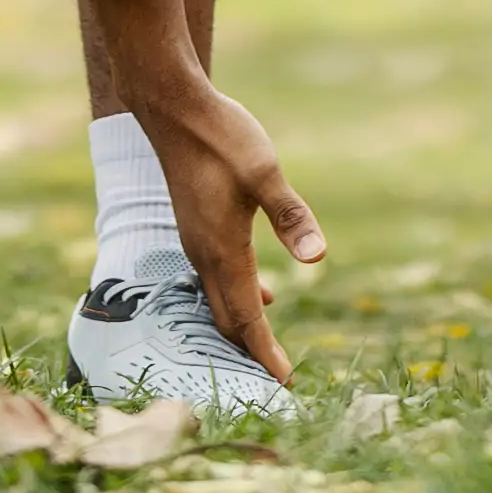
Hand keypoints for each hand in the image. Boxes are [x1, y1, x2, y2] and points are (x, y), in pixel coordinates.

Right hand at [142, 77, 326, 381]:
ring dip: (243, 326)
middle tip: (277, 379)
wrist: (173, 109)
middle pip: (228, 319)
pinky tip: (260, 291)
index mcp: (224, 251)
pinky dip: (235, 297)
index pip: (246, 318)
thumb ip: (291, 215)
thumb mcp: (265, 173)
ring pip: (218, 300)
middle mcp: (204, 255)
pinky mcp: (196, 227)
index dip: (265, 353)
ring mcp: (196, 242)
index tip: (285, 383)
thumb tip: (318, 258)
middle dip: (252, 351)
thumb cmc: (220, 138)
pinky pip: (215, 279)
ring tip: (267, 348)